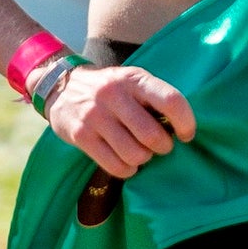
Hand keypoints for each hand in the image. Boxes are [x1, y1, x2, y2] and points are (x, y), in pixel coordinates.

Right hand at [43, 64, 194, 177]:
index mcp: (134, 79)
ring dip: (144, 159)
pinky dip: (127, 170)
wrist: (61, 88)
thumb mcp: (132, 81)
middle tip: (161, 146)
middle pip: (152, 135)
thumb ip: (154, 98)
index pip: (171, 101)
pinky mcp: (81, 136)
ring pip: (134, 154)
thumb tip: (181, 128)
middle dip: (163, 147)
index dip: (186, 122)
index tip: (186, 135)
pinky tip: (127, 162)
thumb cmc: (110, 89)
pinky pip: (114, 165)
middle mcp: (114, 95)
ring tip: (142, 153)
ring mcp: (95, 116)